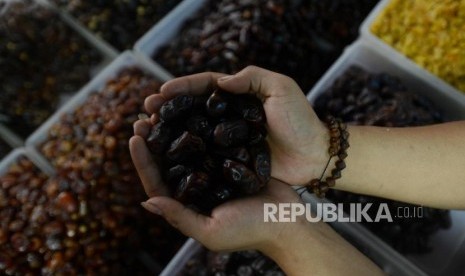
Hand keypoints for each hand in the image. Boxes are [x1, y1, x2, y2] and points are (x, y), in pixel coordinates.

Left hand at [129, 115, 301, 250]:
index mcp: (187, 205)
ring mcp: (213, 172)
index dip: (143, 161)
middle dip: (153, 139)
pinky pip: (210, 141)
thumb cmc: (251, 230)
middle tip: (143, 116)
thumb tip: (147, 202)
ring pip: (186, 148)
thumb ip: (179, 217)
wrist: (287, 219)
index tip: (134, 137)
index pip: (156, 182)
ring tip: (162, 108)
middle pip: (168, 161)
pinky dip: (200, 125)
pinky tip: (193, 109)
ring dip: (173, 128)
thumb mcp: (211, 231)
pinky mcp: (230, 160)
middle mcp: (196, 187)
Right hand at [143, 66, 327, 184]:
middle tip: (147, 110)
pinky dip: (185, 151)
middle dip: (168, 106)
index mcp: (239, 94)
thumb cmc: (301, 120)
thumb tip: (221, 81)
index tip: (162, 92)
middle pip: (193, 107)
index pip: (205, 85)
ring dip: (170, 128)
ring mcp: (228, 137)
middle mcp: (229, 114)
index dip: (182, 87)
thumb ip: (253, 78)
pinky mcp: (230, 157)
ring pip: (193, 129)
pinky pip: (203, 152)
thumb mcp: (281, 88)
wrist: (315, 155)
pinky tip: (167, 153)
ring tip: (148, 128)